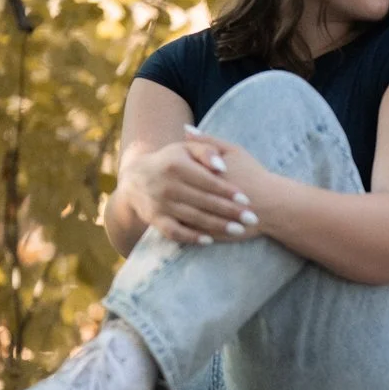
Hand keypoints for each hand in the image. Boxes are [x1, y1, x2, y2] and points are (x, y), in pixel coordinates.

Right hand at [121, 132, 264, 245]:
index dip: (228, 191)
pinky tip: (209, 240)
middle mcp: (167, 185)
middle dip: (230, 211)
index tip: (247, 199)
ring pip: (193, 217)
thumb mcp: (185, 149)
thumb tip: (222, 167)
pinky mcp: (155, 219)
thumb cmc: (170, 161)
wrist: (136, 179)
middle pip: (204, 201)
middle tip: (252, 219)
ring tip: (239, 230)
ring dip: (217, 225)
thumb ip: (206, 150)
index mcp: (177, 165)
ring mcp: (160, 204)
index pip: (208, 181)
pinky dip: (190, 237)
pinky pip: (174, 232)